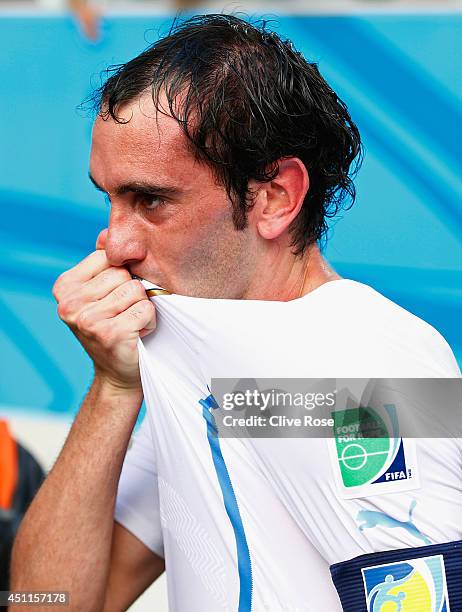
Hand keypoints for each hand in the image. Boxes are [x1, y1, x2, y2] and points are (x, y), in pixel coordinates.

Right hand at [53, 229, 155, 390]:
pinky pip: (146, 309)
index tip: (113, 299)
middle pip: (122, 273)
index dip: (121, 276)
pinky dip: (149, 322)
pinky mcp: (109, 333)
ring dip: (142, 308)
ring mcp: (87, 319)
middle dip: (132, 293)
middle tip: (123, 315)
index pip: (108, 257)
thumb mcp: (102, 292)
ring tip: (130, 324)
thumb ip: (103, 262)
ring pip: (136, 290)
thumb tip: (107, 232)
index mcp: (65, 287)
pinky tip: (137, 335)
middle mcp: (69, 303)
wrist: (118, 373)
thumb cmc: (114, 327)